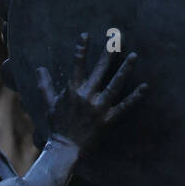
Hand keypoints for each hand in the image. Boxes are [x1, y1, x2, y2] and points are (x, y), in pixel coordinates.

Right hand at [36, 33, 146, 151]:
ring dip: (125, 69)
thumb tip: (39, 68)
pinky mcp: (108, 120)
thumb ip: (45, 85)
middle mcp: (87, 97)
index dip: (81, 50)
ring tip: (134, 55)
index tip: (85, 35)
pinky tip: (145, 87)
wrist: (65, 150)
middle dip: (109, 52)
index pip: (77, 65)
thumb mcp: (49, 104)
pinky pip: (124, 107)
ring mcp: (99, 109)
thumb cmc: (57, 127)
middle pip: (100, 70)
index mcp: (73, 91)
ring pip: (115, 85)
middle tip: (118, 37)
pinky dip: (135, 98)